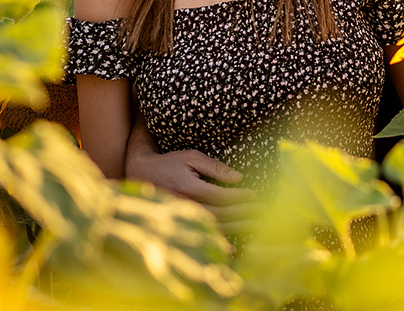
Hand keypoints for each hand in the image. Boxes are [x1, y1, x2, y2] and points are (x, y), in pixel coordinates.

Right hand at [125, 147, 258, 235]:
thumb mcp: (192, 157)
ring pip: (213, 226)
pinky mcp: (179, 223)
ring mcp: (181, 216)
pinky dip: (218, 240)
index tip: (253, 194)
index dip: (240, 197)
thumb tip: (238, 177)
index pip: (221, 196)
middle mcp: (185, 205)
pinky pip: (201, 235)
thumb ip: (215, 167)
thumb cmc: (170, 162)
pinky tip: (232, 246)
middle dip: (243, 212)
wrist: (142, 173)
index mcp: (189, 187)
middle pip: (220, 213)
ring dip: (236, 226)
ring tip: (254, 224)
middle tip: (260, 209)